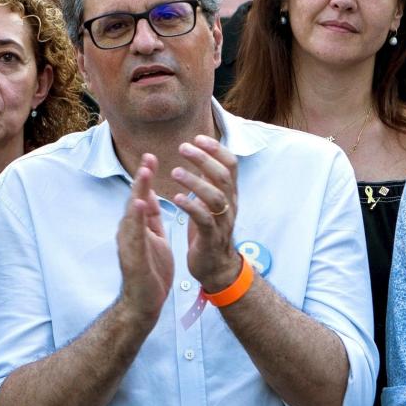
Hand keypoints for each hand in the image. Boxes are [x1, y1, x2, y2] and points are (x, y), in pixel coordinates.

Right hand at [116, 154, 172, 320]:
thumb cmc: (150, 271)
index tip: (151, 157)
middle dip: (141, 179)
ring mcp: (128, 244)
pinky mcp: (131, 256)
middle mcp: (129, 232)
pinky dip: (135, 217)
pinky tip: (139, 203)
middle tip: (148, 157)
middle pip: (134, 200)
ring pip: (132, 213)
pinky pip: (134, 234)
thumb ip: (150, 219)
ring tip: (144, 173)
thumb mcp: (154, 239)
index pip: (141, 197)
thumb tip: (147, 196)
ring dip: (137, 192)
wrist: (145, 303)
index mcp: (137, 227)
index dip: (146, 178)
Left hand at [171, 135, 241, 292]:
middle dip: (204, 159)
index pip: (230, 165)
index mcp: (229, 194)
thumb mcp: (212, 202)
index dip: (216, 149)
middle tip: (183, 147)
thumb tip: (201, 155)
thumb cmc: (210, 231)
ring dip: (195, 182)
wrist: (217, 267)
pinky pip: (205, 220)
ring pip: (216, 197)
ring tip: (175, 172)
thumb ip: (209, 181)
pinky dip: (192, 207)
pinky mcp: (211, 238)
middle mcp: (230, 205)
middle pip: (223, 176)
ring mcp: (222, 222)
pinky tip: (177, 198)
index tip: (198, 138)